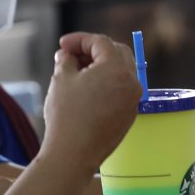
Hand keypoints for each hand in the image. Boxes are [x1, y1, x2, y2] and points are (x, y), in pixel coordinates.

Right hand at [42, 32, 140, 172]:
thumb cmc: (66, 115)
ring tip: (77, 72)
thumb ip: (66, 59)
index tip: (62, 45)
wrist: (73, 154)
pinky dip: (107, 83)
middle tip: (72, 55)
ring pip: (121, 71)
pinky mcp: (129, 115)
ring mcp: (133, 100)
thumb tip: (68, 55)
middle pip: (117, 53)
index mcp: (117, 69)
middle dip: (94, 50)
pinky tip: (87, 89)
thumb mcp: (61, 79)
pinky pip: (121, 90)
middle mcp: (132, 83)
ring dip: (101, 66)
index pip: (101, 42)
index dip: (79, 40)